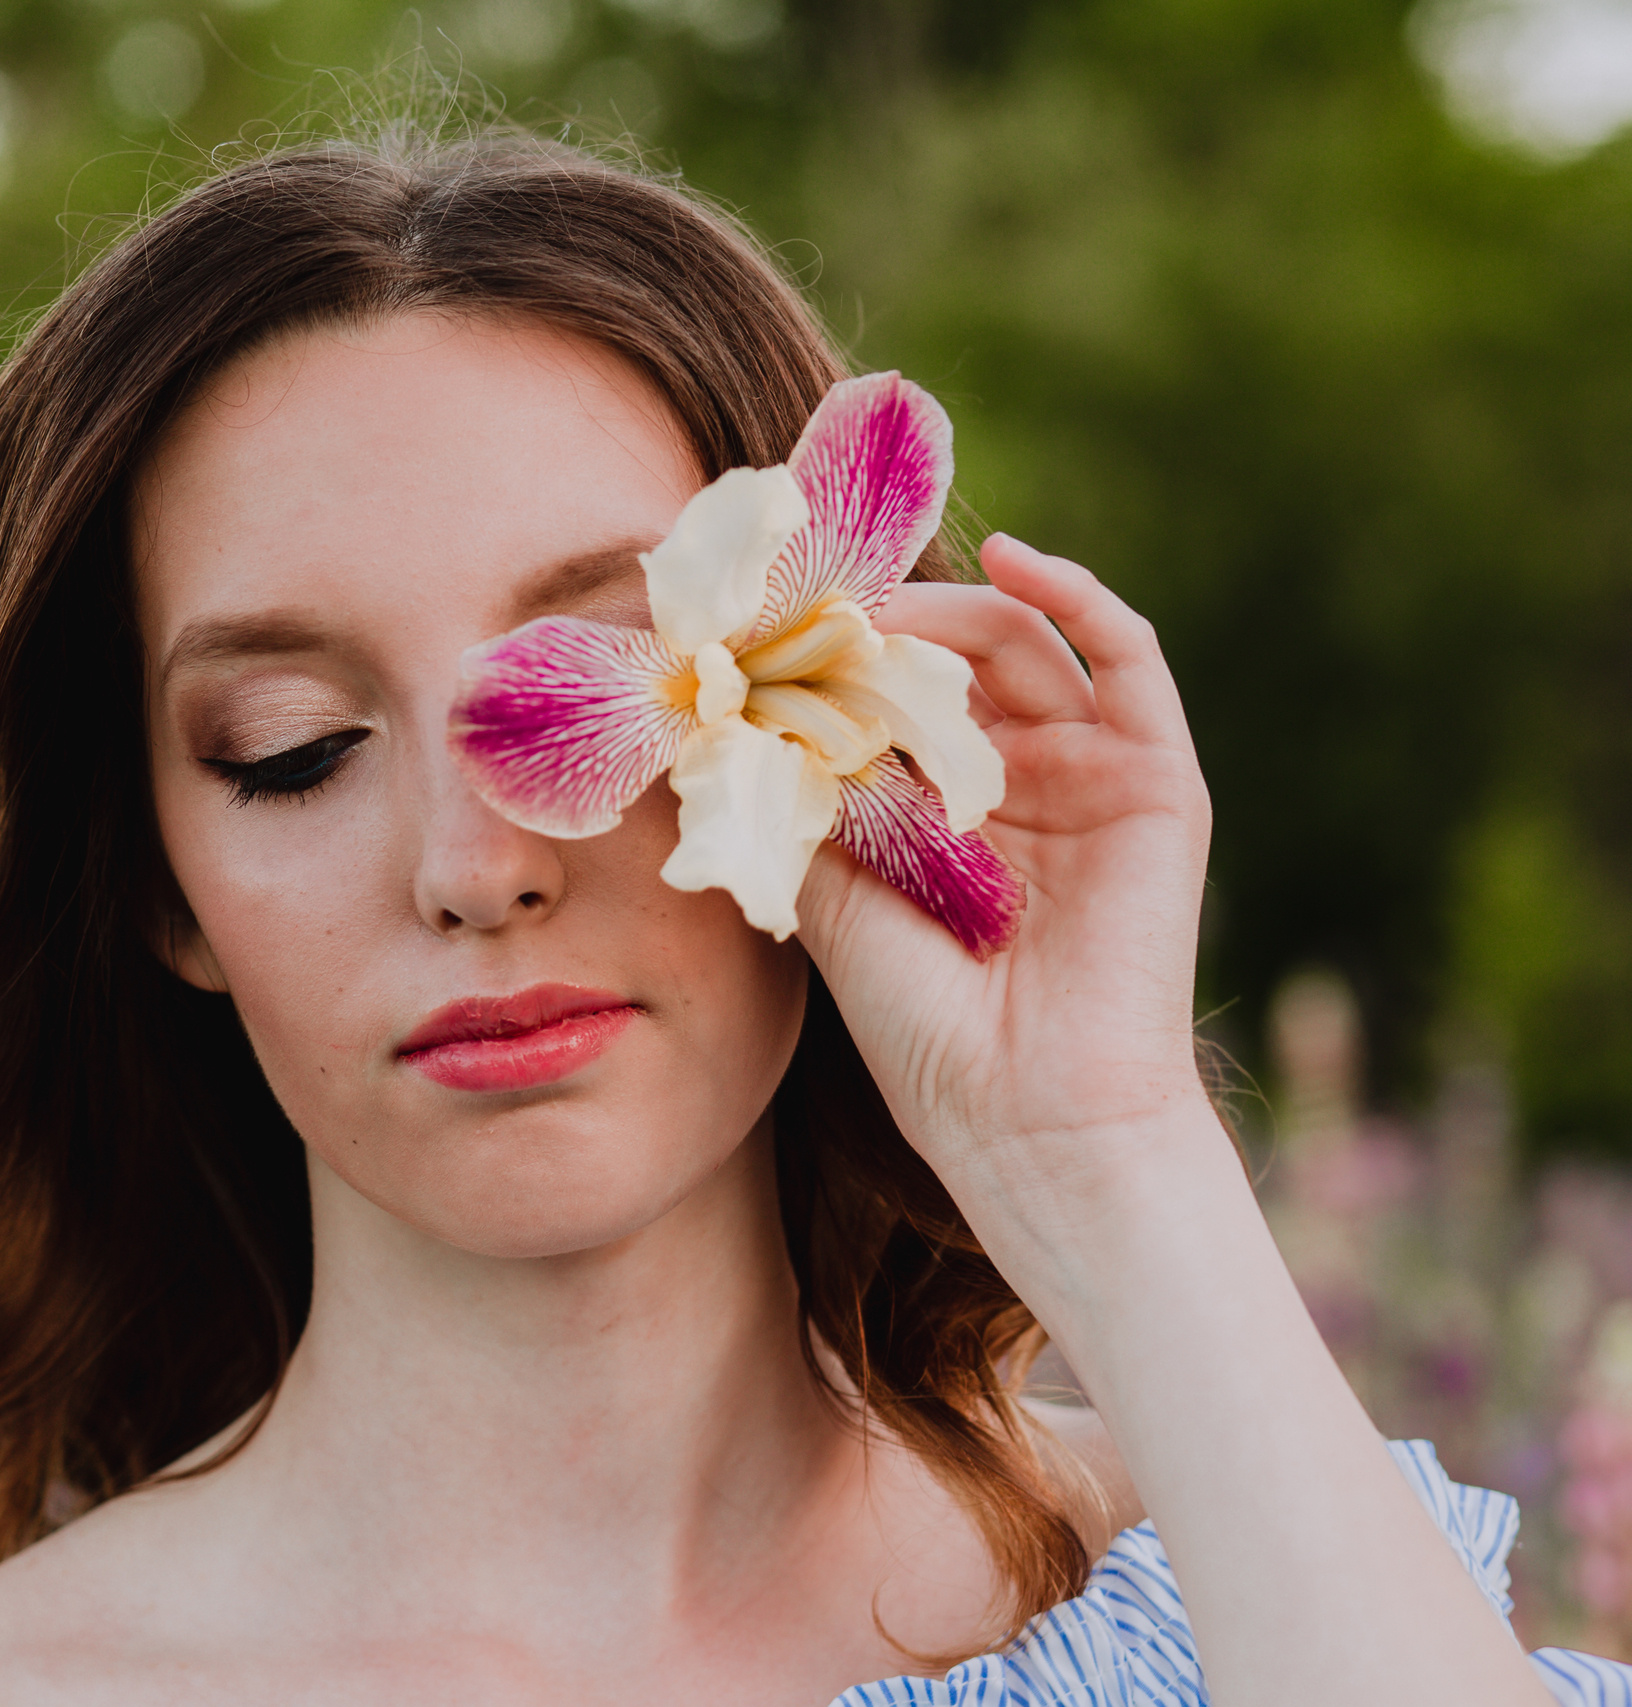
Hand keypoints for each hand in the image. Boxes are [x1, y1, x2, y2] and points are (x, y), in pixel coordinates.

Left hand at [794, 534, 1216, 1216]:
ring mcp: (1091, 774)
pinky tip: (1012, 559)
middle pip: (952, 662)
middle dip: (882, 629)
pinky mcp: (1157, 776)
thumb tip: (726, 713)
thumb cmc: (925, 1032)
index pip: (892, 700)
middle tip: (809, 612)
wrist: (1029, 1118)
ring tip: (874, 612)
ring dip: (947, 613)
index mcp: (944, 816)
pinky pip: (1127, 657)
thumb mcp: (829, 898)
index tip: (762, 627)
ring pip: (1022, 647)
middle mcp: (1019, 785)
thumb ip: (794, 801)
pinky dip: (1078, 595)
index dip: (835, 658)